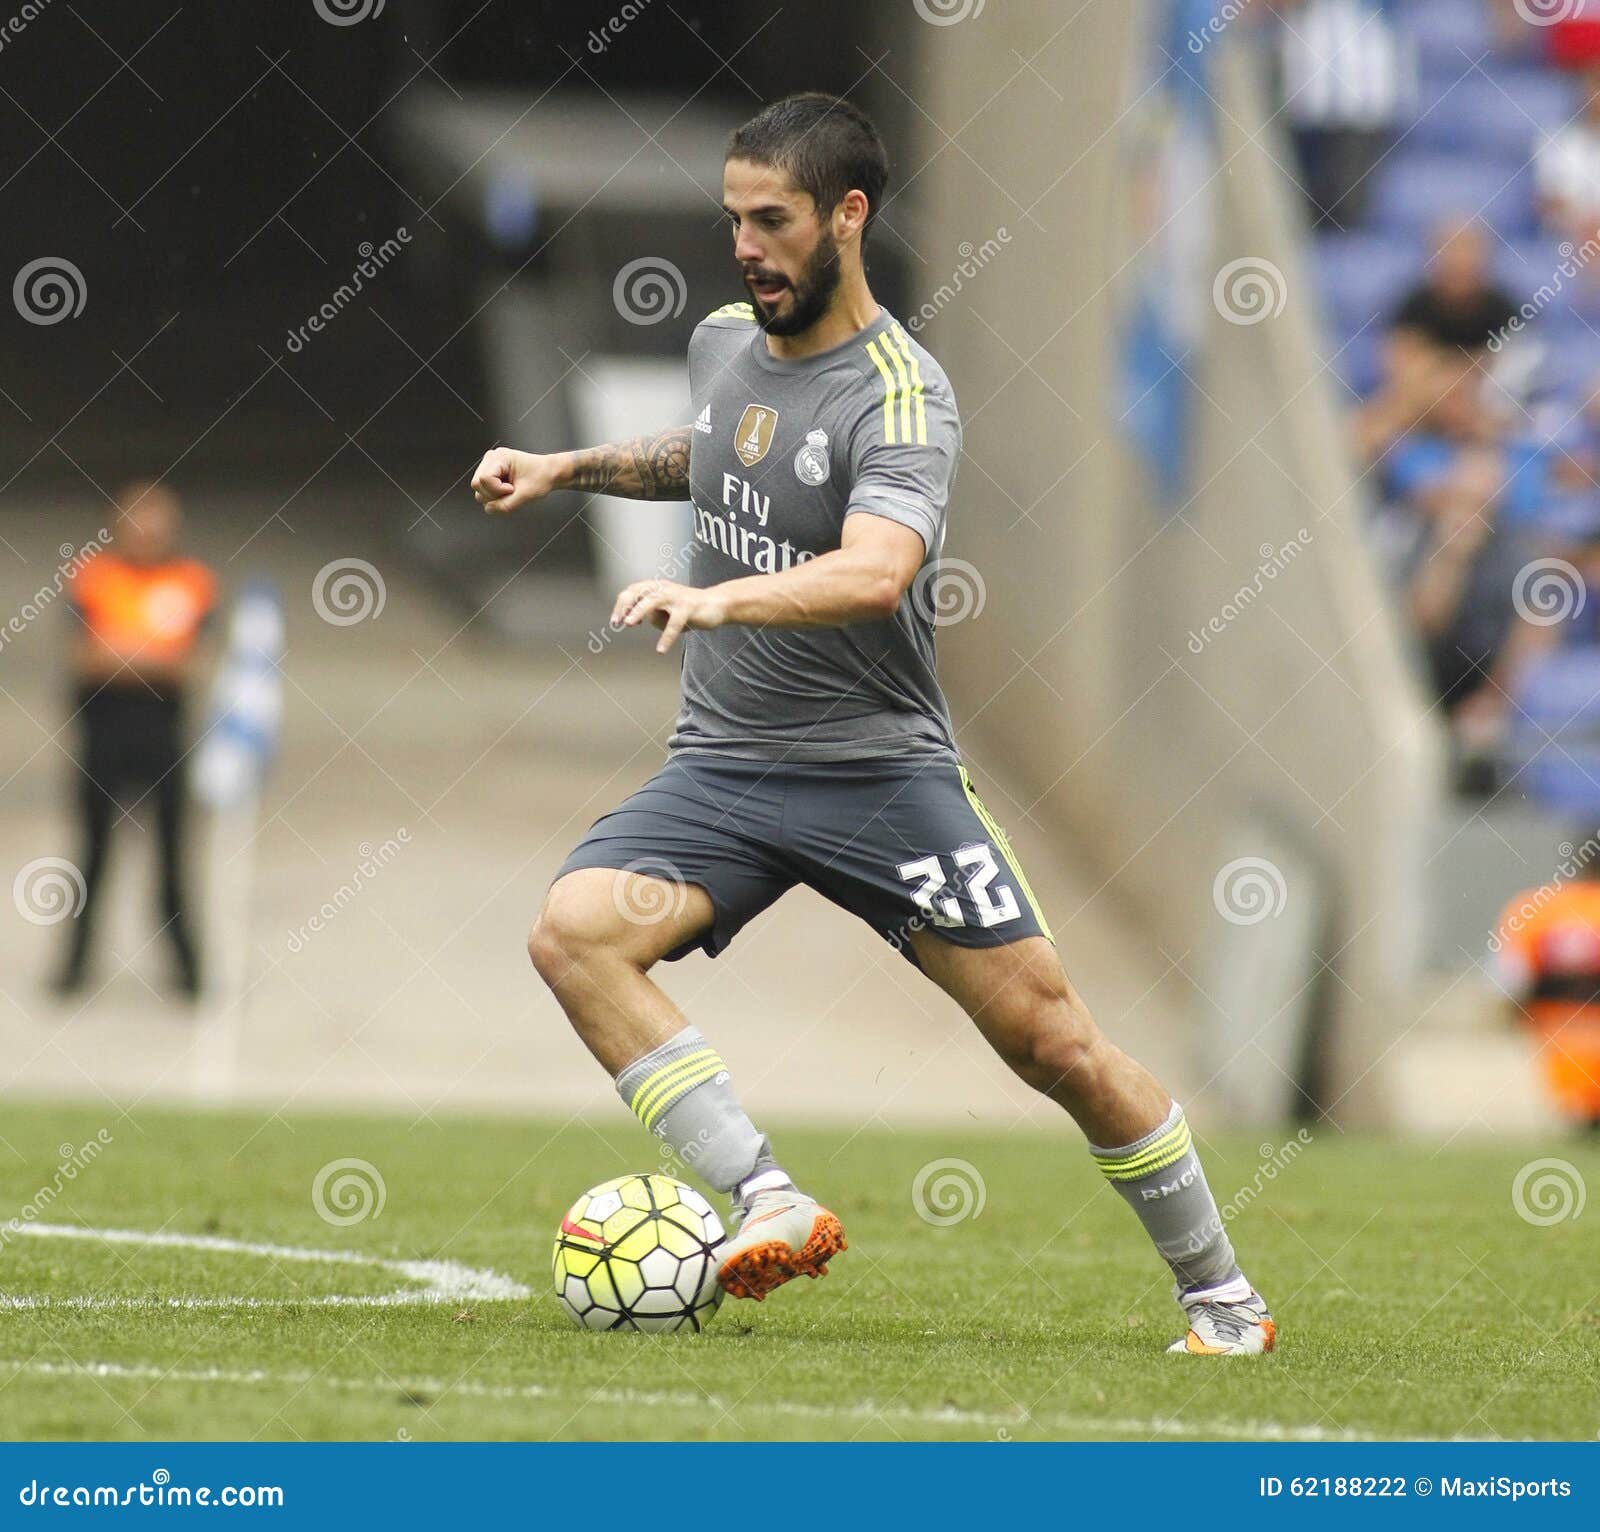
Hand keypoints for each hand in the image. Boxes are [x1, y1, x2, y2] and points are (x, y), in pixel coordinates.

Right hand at [470, 448, 562, 513]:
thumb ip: (505, 505)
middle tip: (513, 491)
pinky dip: (496, 496)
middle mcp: (491, 459)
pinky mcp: (491, 475)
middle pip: (477, 484)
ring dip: (495, 496)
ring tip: (511, 490)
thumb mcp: (525, 495)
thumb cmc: (541, 477)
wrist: (549, 473)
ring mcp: (489, 466)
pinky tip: (508, 490)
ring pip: (479, 490)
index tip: (513, 489)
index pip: (484, 479)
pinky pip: (484, 491)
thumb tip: (489, 508)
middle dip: (494, 494)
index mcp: (499, 457)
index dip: (498, 490)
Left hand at [611, 578, 725, 653]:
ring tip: (630, 624)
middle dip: (625, 606)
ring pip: (653, 601)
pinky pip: (674, 623)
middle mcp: (663, 588)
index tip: (615, 620)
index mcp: (656, 587)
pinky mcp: (688, 606)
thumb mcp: (665, 612)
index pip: (632, 592)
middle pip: (638, 592)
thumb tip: (641, 619)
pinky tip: (660, 649)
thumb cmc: (688, 609)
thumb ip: (652, 614)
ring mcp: (676, 596)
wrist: (716, 604)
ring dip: (639, 611)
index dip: (621, 605)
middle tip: (617, 622)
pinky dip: (667, 636)